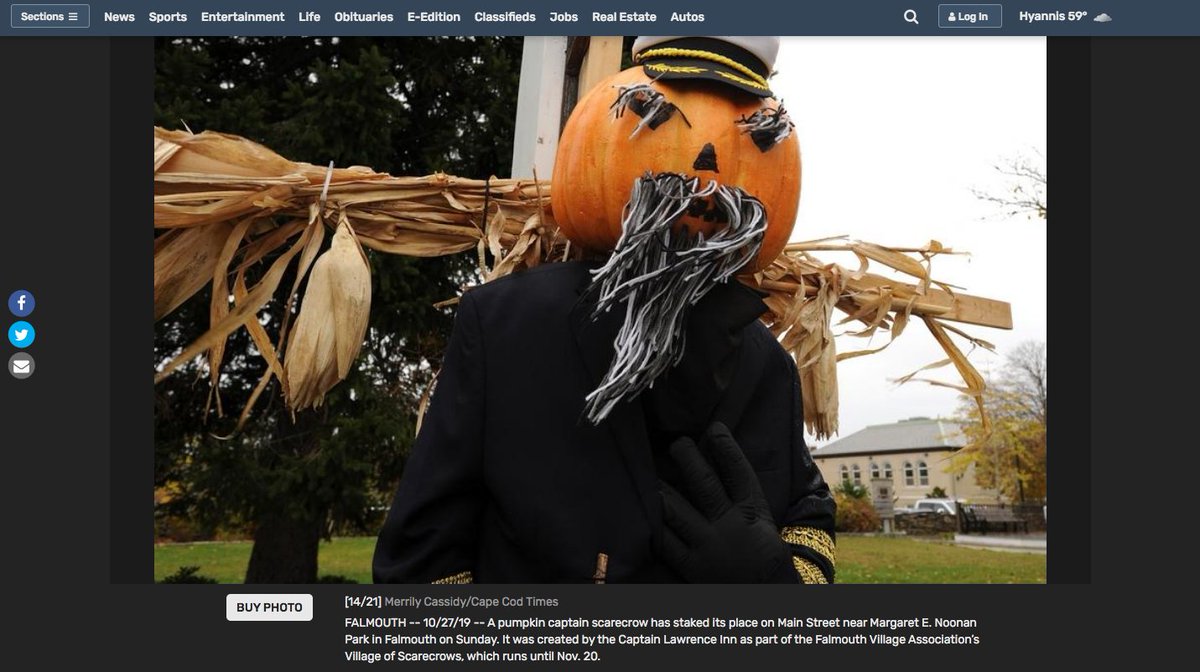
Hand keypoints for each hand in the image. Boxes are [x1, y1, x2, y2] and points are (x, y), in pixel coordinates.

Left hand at [659, 422, 796, 582]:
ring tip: (650, 471)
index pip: (740, 474)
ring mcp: (709, 547)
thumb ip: (747, 500)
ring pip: (677, 510)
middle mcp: (731, 527)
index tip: (715, 428)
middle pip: (705, 485)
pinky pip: (666, 540)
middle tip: (677, 443)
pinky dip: (655, 523)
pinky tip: (645, 508)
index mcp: (753, 514)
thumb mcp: (765, 527)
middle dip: (689, 459)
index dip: (727, 449)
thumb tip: (728, 467)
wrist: (764, 600)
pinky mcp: (691, 567)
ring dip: (662, 488)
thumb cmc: (763, 559)